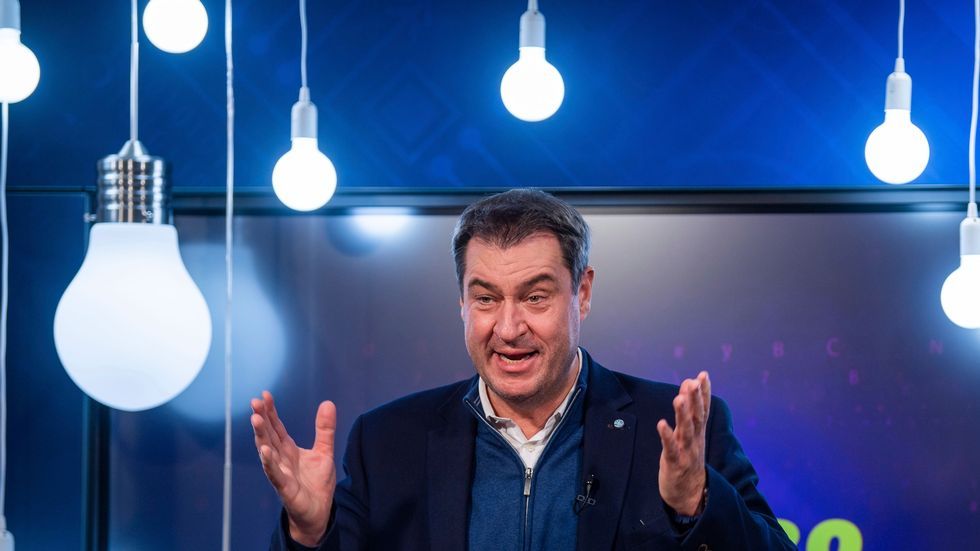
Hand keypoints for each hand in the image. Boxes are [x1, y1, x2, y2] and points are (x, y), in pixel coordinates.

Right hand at [251, 391, 336, 545]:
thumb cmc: (316, 483)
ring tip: (256, 419)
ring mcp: (281, 473)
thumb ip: (325, 429)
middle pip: (269, 435)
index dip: (270, 411)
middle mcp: (281, 459)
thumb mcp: (324, 452)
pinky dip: (269, 463)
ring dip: (261, 436)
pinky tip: (264, 451)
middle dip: (262, 419)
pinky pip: (275, 474)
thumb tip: (328, 402)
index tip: (264, 395)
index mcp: (288, 449)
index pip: (277, 427)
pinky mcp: (285, 488)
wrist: (319, 512)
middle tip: (255, 402)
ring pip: (268, 452)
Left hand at [656, 371, 710, 515]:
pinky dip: (667, 436)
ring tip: (679, 398)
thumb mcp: (690, 434)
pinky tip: (661, 424)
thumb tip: (688, 384)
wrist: (691, 494)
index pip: (703, 409)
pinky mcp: (674, 463)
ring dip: (683, 414)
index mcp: (698, 432)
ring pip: (685, 431)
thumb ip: (689, 411)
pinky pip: (670, 448)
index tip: (703, 375)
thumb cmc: (688, 458)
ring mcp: (686, 451)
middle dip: (695, 399)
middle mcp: (694, 439)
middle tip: (693, 382)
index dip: (704, 392)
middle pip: (696, 417)